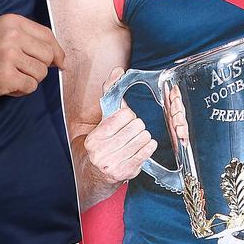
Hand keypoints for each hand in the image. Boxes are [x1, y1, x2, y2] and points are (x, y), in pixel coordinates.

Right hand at [0, 13, 64, 111]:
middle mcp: (13, 36)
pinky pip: (30, 87)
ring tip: (10, 77)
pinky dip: (21, 91)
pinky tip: (6, 86)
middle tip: (22, 71)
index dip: (57, 50)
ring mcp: (10, 56)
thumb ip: (26, 39)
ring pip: (40, 73)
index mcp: (12, 22)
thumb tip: (58, 56)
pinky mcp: (6, 77)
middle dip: (40, 67)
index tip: (59, 61)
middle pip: (48, 55)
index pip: (47, 35)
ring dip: (29, 80)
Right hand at [82, 67, 157, 187]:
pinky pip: (146, 152)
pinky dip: (148, 146)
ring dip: (143, 137)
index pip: (124, 115)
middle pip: (136, 127)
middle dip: (137, 126)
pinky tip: (144, 145)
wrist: (96, 172)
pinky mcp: (126, 173)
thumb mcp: (104, 117)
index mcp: (94, 138)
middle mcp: (101, 153)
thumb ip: (110, 92)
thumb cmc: (104, 140)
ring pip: (143, 139)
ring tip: (136, 139)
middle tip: (132, 130)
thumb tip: (118, 70)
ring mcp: (113, 165)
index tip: (125, 119)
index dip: (128, 115)